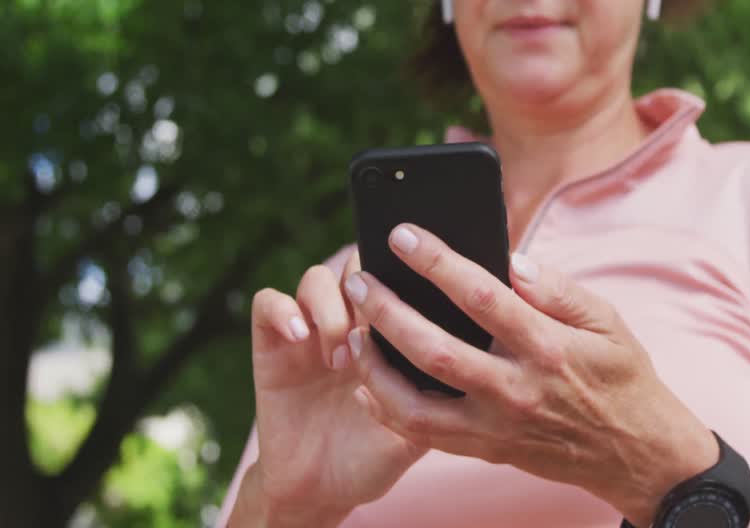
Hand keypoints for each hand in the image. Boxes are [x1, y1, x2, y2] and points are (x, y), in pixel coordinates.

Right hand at [244, 250, 426, 523]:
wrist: (323, 487)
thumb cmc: (378, 452)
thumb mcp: (423, 423)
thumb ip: (445, 385)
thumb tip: (480, 348)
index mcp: (391, 330)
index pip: (402, 273)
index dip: (411, 269)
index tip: (424, 284)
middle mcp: (351, 320)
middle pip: (360, 262)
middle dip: (370, 286)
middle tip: (377, 324)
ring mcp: (312, 329)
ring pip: (319, 277)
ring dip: (331, 309)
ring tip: (340, 356)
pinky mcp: (272, 344)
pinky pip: (269, 302)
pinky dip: (284, 311)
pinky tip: (301, 339)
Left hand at [342, 224, 719, 526]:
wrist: (635, 454)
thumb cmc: (621, 376)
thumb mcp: (609, 323)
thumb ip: (560, 290)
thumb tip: (512, 260)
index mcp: (549, 348)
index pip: (483, 297)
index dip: (438, 263)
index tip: (403, 234)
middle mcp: (517, 391)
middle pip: (435, 350)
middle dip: (388, 311)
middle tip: (358, 278)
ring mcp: (497, 427)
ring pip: (415, 404)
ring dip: (374, 367)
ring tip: (351, 331)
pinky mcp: (486, 450)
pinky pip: (422, 435)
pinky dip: (387, 408)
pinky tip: (366, 381)